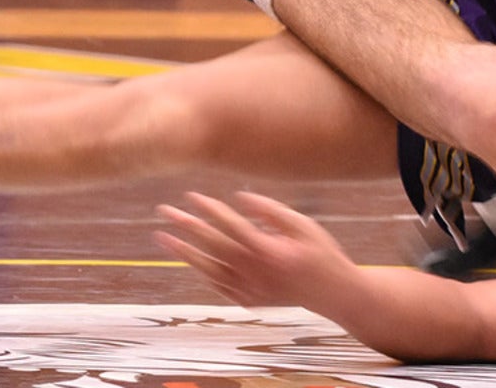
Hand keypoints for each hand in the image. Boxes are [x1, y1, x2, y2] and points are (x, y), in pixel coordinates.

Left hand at [155, 191, 361, 307]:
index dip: (208, 207)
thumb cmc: (320, 253)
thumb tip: (240, 197)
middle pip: (211, 244)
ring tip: (161, 237)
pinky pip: (217, 285)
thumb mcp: (304, 225)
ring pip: (207, 268)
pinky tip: (188, 259)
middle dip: (186, 225)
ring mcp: (248, 289)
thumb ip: (271, 211)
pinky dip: (201, 271)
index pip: (229, 224)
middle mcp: (254, 271)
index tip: (191, 195)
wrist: (333, 294)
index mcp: (267, 249)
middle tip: (163, 211)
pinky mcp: (248, 300)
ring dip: (183, 252)